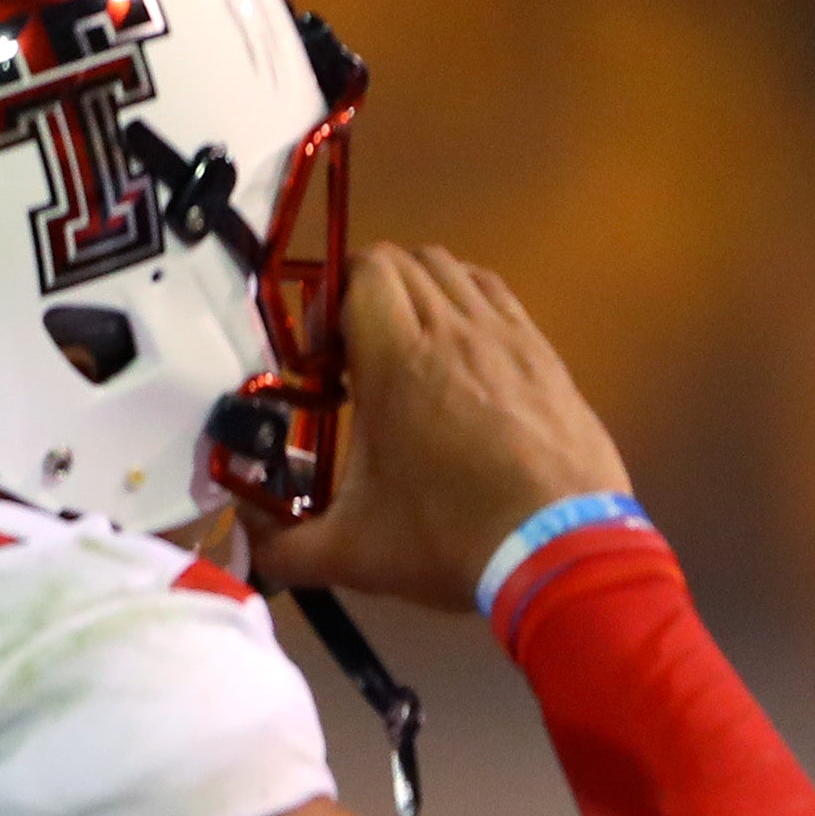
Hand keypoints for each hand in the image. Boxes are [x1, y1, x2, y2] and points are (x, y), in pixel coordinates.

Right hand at [245, 244, 631, 612]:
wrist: (562, 552)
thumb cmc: (451, 541)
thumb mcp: (354, 553)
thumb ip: (287, 546)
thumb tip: (251, 543)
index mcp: (399, 358)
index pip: (360, 272)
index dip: (329, 300)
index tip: (322, 360)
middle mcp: (455, 328)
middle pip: (403, 261)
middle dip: (368, 294)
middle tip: (358, 356)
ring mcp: (508, 335)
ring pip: (455, 271)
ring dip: (421, 294)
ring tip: (411, 352)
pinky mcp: (546, 354)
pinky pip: (499, 298)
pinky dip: (470, 307)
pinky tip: (465, 362)